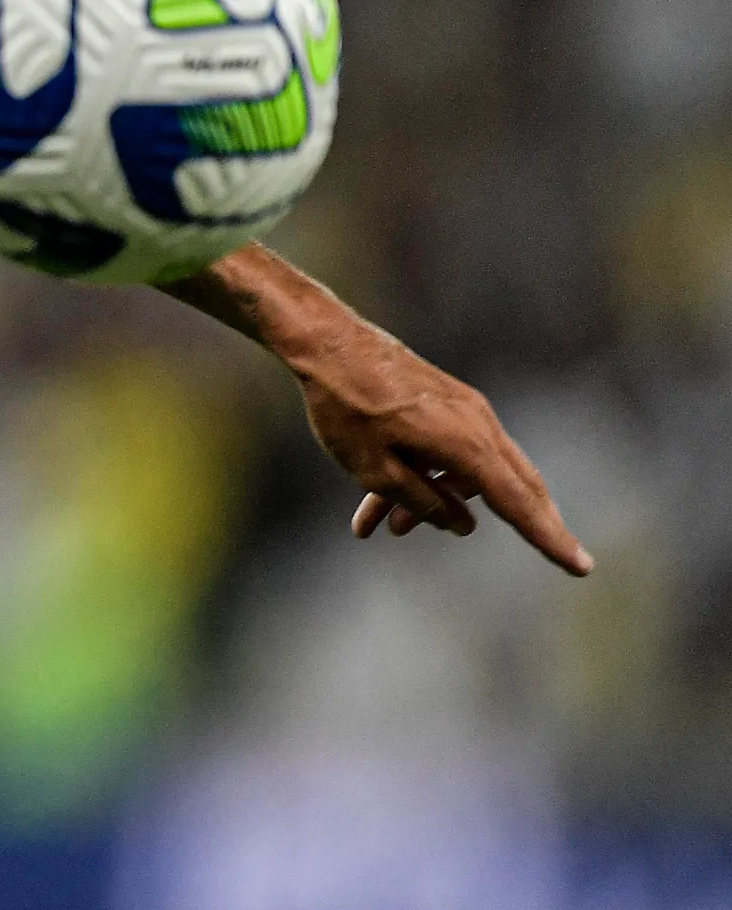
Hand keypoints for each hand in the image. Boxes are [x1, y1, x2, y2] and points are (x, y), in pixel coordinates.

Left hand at [296, 320, 592, 575]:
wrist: (327, 342)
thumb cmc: (346, 408)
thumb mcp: (376, 471)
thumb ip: (422, 503)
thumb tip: (461, 524)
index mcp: (467, 445)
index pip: (518, 504)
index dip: (549, 540)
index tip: (582, 567)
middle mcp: (477, 425)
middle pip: (514, 486)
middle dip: (525, 523)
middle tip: (554, 555)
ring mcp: (462, 409)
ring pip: (465, 471)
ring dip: (432, 502)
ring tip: (386, 529)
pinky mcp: (441, 402)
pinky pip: (445, 450)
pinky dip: (420, 478)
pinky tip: (376, 508)